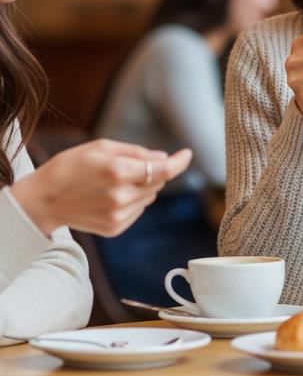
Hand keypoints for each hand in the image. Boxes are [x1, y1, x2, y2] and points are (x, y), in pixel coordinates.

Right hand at [10, 141, 191, 236]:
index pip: (163, 170)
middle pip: (158, 182)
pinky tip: (109, 197)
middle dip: (152, 172)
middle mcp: (121, 196)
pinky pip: (138, 210)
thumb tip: (164, 158)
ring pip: (150, 197)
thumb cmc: (70, 166)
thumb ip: (136, 152)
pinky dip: (133, 201)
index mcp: (118, 171)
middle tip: (127, 166)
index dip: (179, 162)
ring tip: (112, 183)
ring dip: (142, 187)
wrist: (42, 200)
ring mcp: (118, 215)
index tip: (187, 154)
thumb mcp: (101, 147)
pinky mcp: (115, 228)